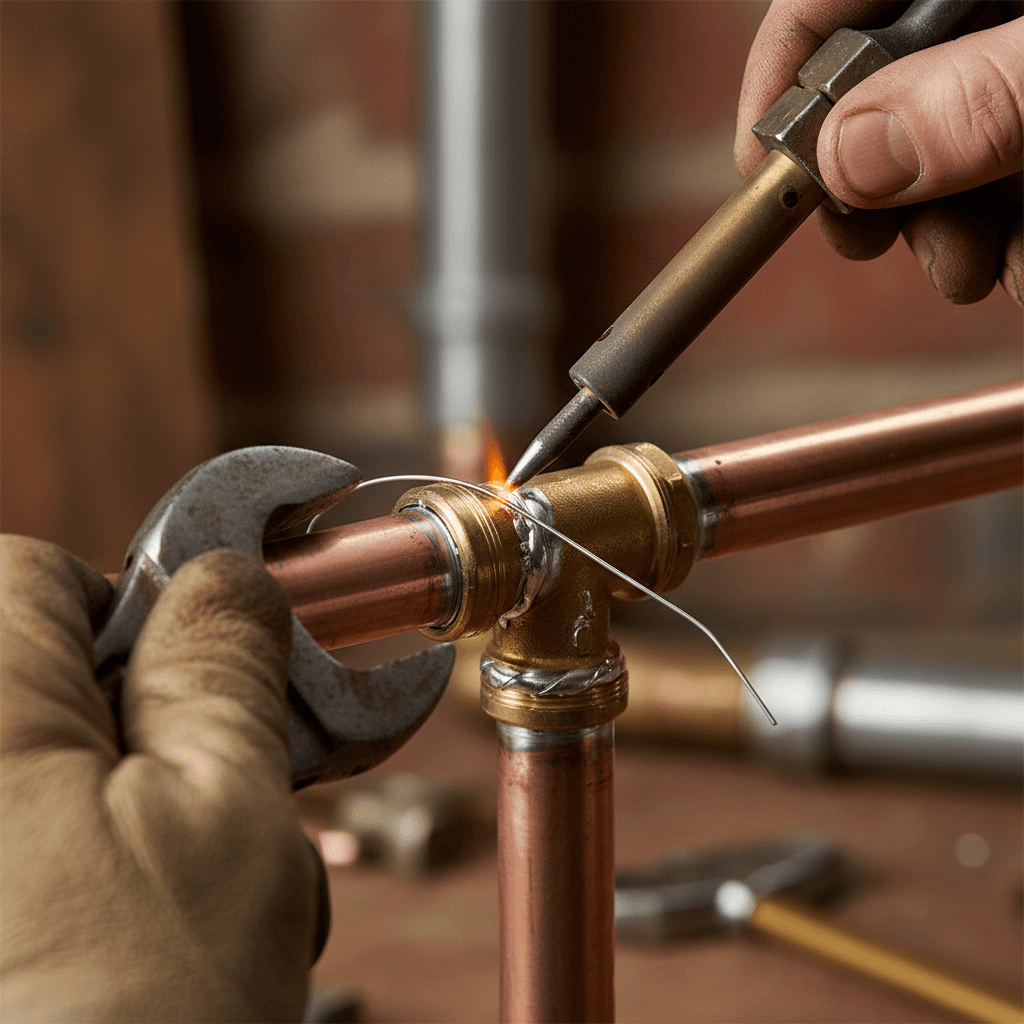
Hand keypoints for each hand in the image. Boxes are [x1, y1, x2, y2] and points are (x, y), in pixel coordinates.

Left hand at [0, 536, 322, 1022]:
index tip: (194, 680)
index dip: (135, 612)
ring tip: (162, 893)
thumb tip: (227, 577)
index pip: (34, 569)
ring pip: (28, 771)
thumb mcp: (228, 813)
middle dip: (129, 721)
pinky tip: (110, 933)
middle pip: (25, 675)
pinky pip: (18, 841)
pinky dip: (58, 864)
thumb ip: (226, 667)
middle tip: (197, 803)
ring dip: (107, 806)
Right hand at [735, 1, 1022, 305]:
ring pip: (936, 151)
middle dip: (869, 186)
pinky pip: (996, 180)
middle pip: (876, 91)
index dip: (776, 82)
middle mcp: (990, 10)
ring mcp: (1017, 71)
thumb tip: (848, 154)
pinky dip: (999, 236)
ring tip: (970, 268)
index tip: (757, 172)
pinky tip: (1016, 262)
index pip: (826, 0)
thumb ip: (969, 98)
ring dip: (939, 231)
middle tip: (869, 238)